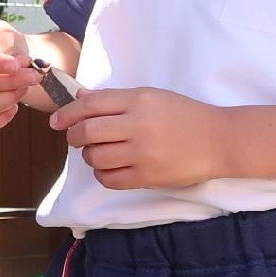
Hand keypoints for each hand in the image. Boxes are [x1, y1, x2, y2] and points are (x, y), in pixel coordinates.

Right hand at [0, 21, 34, 132]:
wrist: (8, 56)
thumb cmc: (3, 43)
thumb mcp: (6, 33)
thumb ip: (12, 47)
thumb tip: (21, 66)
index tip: (15, 65)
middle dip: (12, 81)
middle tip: (33, 74)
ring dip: (9, 98)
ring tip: (23, 87)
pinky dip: (3, 117)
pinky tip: (14, 105)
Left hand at [51, 88, 229, 191]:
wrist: (219, 140)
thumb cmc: (184, 115)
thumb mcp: (151, 96)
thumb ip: (114, 99)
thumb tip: (79, 99)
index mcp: (139, 101)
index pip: (90, 105)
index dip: (67, 113)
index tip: (56, 121)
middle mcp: (139, 126)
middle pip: (87, 132)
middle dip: (74, 136)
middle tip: (77, 138)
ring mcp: (143, 154)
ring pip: (94, 157)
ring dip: (89, 155)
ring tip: (99, 151)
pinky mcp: (147, 177)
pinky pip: (108, 179)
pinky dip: (101, 174)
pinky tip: (109, 167)